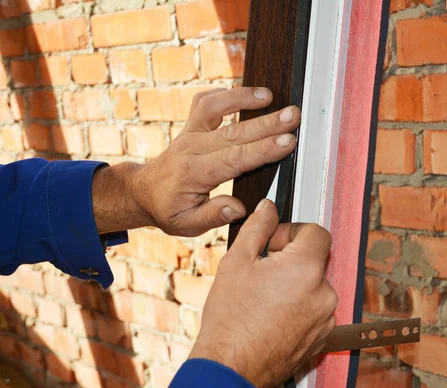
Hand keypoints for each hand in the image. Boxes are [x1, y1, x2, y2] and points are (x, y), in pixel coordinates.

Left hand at [92, 87, 299, 235]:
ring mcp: (190, 132)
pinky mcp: (191, 124)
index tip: (287, 141)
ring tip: (272, 96)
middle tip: (293, 115)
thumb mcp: (186, 225)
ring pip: (217, 107)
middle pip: (234, 131)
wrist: (143, 192)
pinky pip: (207, 101)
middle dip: (267, 123)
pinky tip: (251, 93)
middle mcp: (192, 148)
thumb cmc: (168, 210)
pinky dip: (227, 93)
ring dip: (244, 98)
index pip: (234, 158)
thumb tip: (239, 208)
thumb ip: (213, 216)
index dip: (263, 149)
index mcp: (194, 173)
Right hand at [188, 200, 337, 387]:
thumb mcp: (237, 261)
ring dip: (294, 284)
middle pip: (315, 259)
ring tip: (264, 298)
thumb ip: (258, 227)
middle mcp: (323, 292)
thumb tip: (268, 208)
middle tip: (262, 272)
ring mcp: (325, 317)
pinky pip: (315, 309)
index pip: (317, 232)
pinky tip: (273, 315)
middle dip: (291, 259)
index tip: (275, 243)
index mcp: (306, 268)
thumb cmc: (231, 320)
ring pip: (314, 285)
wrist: (231, 367)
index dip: (293, 232)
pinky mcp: (322, 336)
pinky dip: (299, 306)